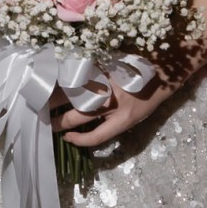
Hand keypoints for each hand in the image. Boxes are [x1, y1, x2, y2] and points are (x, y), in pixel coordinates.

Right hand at [50, 72, 178, 148]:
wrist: (164, 68)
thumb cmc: (150, 95)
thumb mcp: (136, 115)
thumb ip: (114, 121)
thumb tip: (87, 124)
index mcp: (123, 119)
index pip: (96, 136)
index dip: (79, 140)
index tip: (67, 138)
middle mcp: (112, 104)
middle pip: (78, 116)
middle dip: (59, 121)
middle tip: (45, 121)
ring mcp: (105, 84)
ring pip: (73, 95)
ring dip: (55, 99)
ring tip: (42, 101)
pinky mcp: (103, 67)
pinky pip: (80, 73)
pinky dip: (66, 76)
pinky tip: (55, 77)